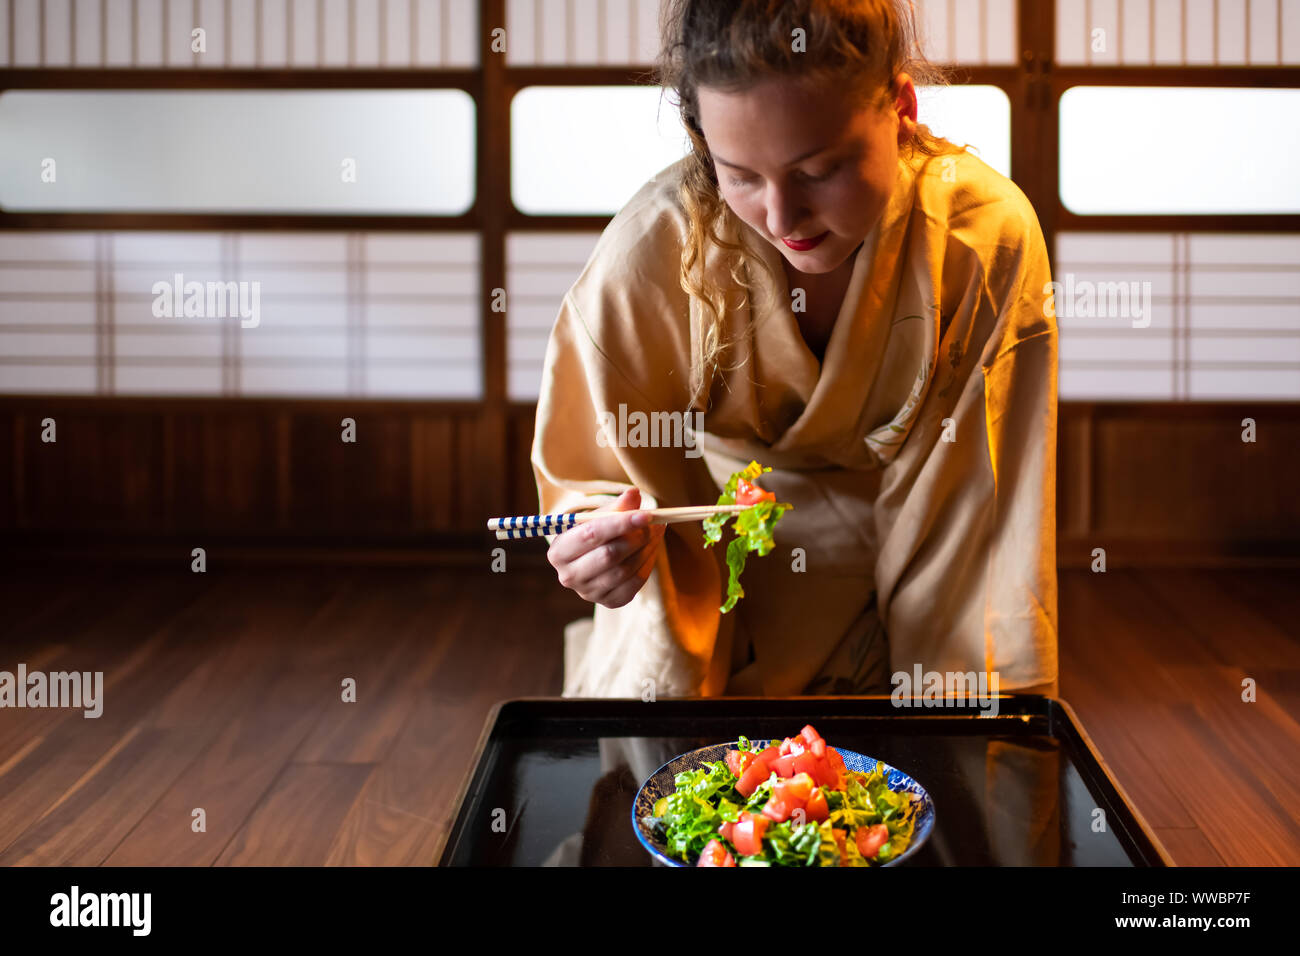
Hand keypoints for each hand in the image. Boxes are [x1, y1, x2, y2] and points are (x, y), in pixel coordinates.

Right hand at [547, 487, 666, 608]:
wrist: (590, 560)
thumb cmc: (592, 533)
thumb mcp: (598, 516)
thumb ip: (616, 506)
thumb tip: (633, 494)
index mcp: (559, 551)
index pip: (592, 535)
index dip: (621, 523)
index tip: (646, 515)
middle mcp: (569, 576)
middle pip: (609, 556)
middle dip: (637, 537)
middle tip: (656, 523)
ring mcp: (588, 593)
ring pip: (625, 570)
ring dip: (646, 549)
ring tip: (657, 533)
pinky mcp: (609, 602)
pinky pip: (634, 584)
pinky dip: (647, 564)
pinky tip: (651, 549)